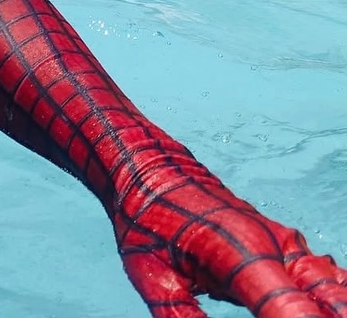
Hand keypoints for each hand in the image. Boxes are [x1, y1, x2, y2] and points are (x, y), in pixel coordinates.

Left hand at [115, 158, 346, 315]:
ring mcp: (286, 245)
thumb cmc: (146, 222)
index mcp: (243, 254)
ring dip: (336, 308)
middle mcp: (275, 247)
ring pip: (335, 287)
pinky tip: (331, 310)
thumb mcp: (152, 276)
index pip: (293, 310)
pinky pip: (326, 277)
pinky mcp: (286, 247)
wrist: (149, 170)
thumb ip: (182, 317)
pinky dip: (334, 298)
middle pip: (330, 299)